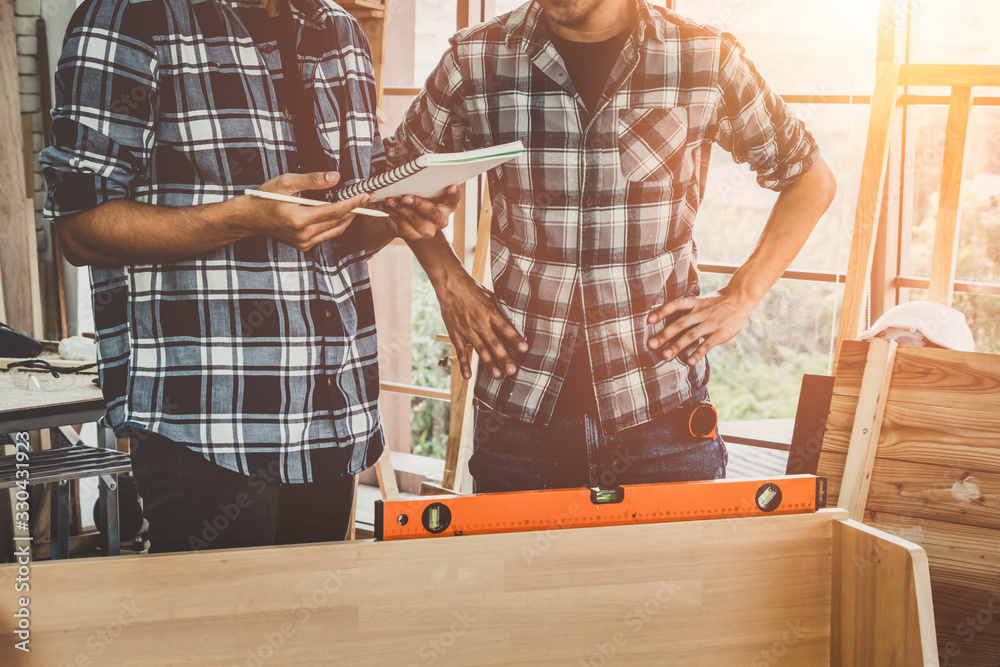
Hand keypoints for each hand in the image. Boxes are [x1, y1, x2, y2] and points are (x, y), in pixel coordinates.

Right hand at [244, 171, 369, 251]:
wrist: (250, 218)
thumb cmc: (266, 198)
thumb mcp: (287, 182)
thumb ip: (313, 180)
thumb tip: (336, 177)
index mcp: (299, 219)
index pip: (333, 211)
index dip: (352, 203)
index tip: (365, 196)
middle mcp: (303, 235)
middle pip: (338, 222)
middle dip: (354, 210)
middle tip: (367, 198)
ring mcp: (304, 243)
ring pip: (335, 231)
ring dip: (348, 218)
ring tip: (358, 205)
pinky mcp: (304, 245)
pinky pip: (326, 235)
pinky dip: (335, 224)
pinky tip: (340, 213)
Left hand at [383, 185, 461, 241]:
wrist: (406, 219)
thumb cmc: (417, 198)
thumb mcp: (422, 190)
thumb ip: (421, 182)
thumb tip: (406, 170)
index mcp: (447, 205)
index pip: (454, 199)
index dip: (454, 194)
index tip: (451, 187)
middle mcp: (441, 219)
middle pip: (433, 212)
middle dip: (418, 204)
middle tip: (406, 197)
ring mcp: (428, 230)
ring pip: (415, 220)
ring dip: (400, 208)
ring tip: (389, 200)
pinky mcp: (414, 236)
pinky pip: (401, 225)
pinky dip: (390, 213)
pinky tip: (383, 205)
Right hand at [437, 273, 528, 379]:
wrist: (451, 285)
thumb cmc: (474, 290)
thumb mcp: (491, 297)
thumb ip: (499, 312)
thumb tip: (512, 324)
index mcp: (490, 311)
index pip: (505, 327)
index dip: (515, 339)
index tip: (524, 349)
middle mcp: (479, 322)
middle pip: (494, 343)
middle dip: (504, 357)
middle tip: (512, 370)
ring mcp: (467, 330)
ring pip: (480, 349)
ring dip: (489, 363)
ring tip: (498, 375)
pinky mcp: (455, 334)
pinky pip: (460, 352)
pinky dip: (464, 365)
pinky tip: (468, 376)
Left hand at [645, 287, 756, 365]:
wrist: (741, 298)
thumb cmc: (717, 301)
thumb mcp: (701, 300)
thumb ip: (688, 309)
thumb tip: (668, 318)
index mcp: (694, 303)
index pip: (675, 305)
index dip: (661, 311)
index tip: (648, 320)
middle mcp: (700, 312)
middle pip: (679, 324)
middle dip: (664, 334)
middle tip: (651, 344)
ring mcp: (710, 323)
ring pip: (691, 335)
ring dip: (677, 346)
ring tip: (665, 355)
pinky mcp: (720, 333)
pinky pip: (707, 345)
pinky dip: (698, 354)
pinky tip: (689, 362)